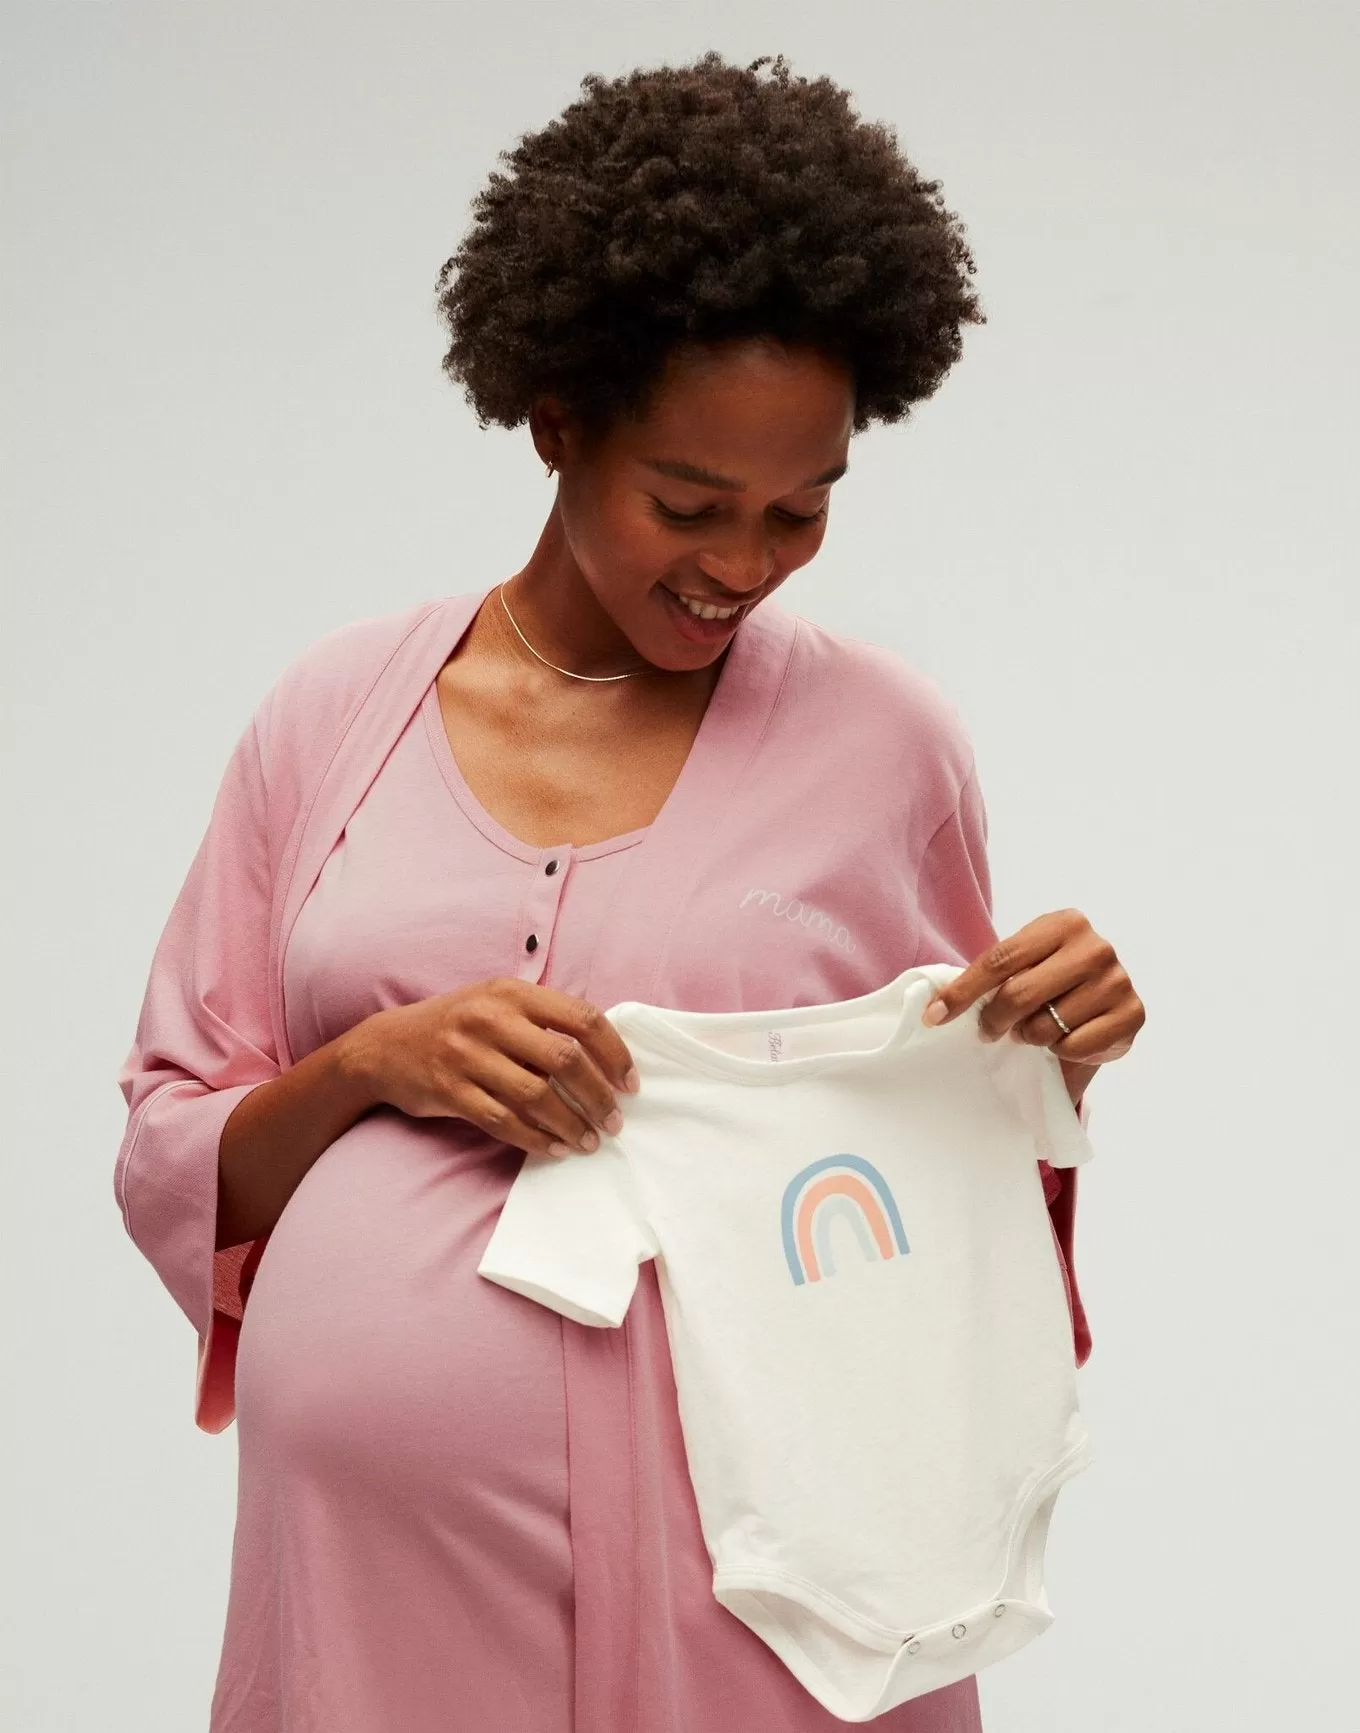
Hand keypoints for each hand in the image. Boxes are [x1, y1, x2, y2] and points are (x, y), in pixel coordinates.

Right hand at [345, 978, 639, 1158]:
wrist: (386, 1046)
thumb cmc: (457, 1025)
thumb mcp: (497, 1003)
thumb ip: (543, 1020)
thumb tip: (605, 1053)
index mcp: (512, 993)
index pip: (582, 1018)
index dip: (614, 1053)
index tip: (629, 1083)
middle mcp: (491, 1019)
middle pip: (565, 1059)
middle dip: (598, 1095)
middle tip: (614, 1120)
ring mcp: (467, 1055)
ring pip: (537, 1096)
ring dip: (571, 1124)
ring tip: (589, 1141)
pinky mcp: (450, 1090)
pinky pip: (504, 1122)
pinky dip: (536, 1139)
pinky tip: (555, 1148)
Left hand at [921, 909, 1143, 1097]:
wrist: (1101, 1011)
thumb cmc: (1052, 984)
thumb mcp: (1024, 966)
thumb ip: (990, 976)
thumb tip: (934, 1008)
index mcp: (1064, 923)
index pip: (999, 960)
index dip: (962, 992)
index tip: (934, 1017)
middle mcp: (1096, 948)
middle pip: (1019, 994)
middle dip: (994, 1020)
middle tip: (989, 1030)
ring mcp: (1118, 981)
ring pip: (1044, 1026)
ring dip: (1030, 1036)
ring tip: (1036, 1030)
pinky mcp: (1132, 1015)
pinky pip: (1073, 1046)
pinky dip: (1061, 1051)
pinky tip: (1067, 1038)